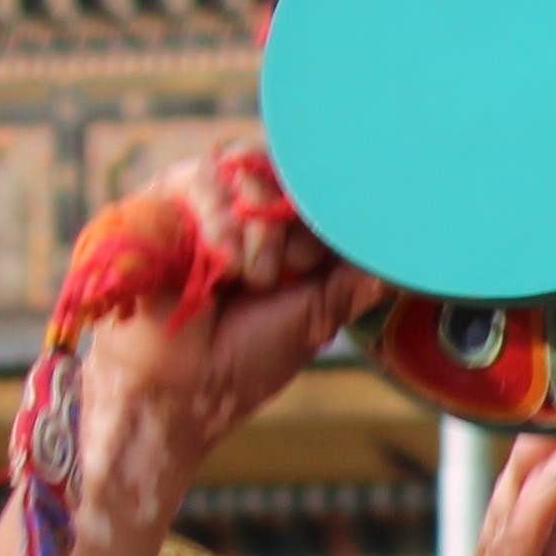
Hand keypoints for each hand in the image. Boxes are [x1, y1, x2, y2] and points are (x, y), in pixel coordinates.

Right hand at [63, 189, 371, 555]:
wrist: (180, 391)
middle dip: (296, 215)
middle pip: (282, 164)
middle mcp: (238, 212)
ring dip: (260, 224)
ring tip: (254, 276)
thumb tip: (400, 262)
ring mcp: (196, 205)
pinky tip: (224, 259)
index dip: (327, 207)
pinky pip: (197, 176)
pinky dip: (221, 217)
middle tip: (294, 266)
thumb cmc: (244, 359)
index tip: (327, 253)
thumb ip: (352, 281)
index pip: (311, 185)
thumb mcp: (316, 316)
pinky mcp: (155, 204)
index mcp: (277, 235)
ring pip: (244, 164)